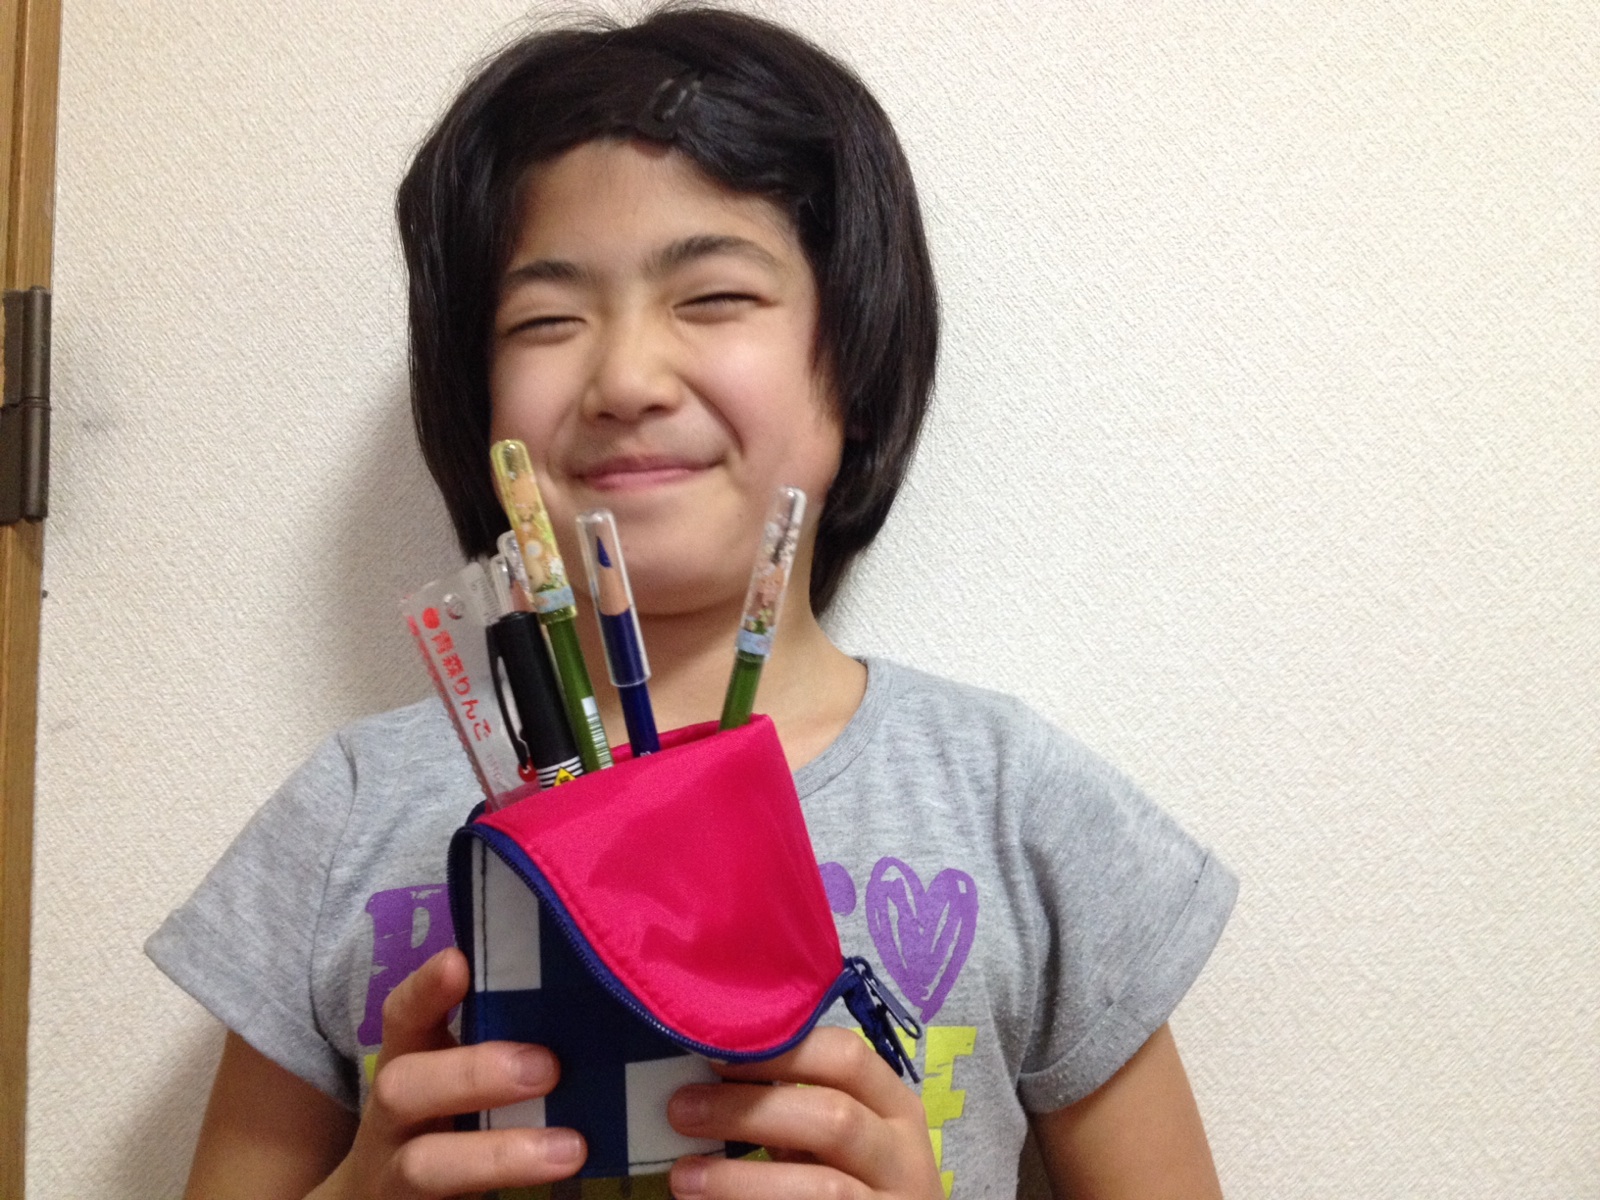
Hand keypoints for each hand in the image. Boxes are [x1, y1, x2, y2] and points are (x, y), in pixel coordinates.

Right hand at [308, 947, 585, 1198]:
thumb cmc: (445, 1123)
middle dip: (471, 1073)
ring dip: (500, 1156)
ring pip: (424, 1168)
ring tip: (569, 1149)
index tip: (458, 961)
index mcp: (407, 1066)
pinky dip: (510, 1196)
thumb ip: (501, 1046)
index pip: (403, 1018)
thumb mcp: (457, 1081)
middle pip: (400, 1088)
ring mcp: (396, 1177)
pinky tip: (555, 1183)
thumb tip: (589, 1012)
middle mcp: (391, 1120)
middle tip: (547, 1067)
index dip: (425, 990)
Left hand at [666, 1025, 940, 1198]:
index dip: (779, 1051)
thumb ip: (797, 1108)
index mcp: (895, 1107)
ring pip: (824, 1188)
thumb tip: (712, 1079)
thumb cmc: (853, 1182)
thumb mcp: (840, 1139)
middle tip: (682, 1110)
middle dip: (750, 1111)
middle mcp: (903, 1155)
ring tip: (684, 1175)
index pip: (847, 1056)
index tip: (715, 1056)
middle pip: (834, 1117)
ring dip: (742, 1179)